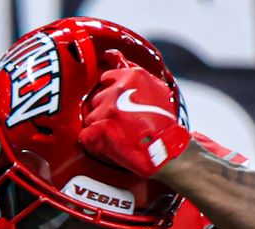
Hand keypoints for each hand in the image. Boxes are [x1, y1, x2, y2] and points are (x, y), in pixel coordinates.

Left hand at [78, 50, 190, 176]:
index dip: (111, 93)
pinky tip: (106, 145)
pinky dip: (92, 141)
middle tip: (121, 123)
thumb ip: (132, 70)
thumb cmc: (165, 120)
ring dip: (99, 126)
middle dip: (105, 110)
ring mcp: (109, 109)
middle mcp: (118, 90)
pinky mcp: (102, 129)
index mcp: (132, 76)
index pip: (106, 78)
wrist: (169, 148)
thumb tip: (112, 54)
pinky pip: (85, 135)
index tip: (118, 103)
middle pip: (97, 99)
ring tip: (117, 136)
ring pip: (90, 117)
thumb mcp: (156, 87)